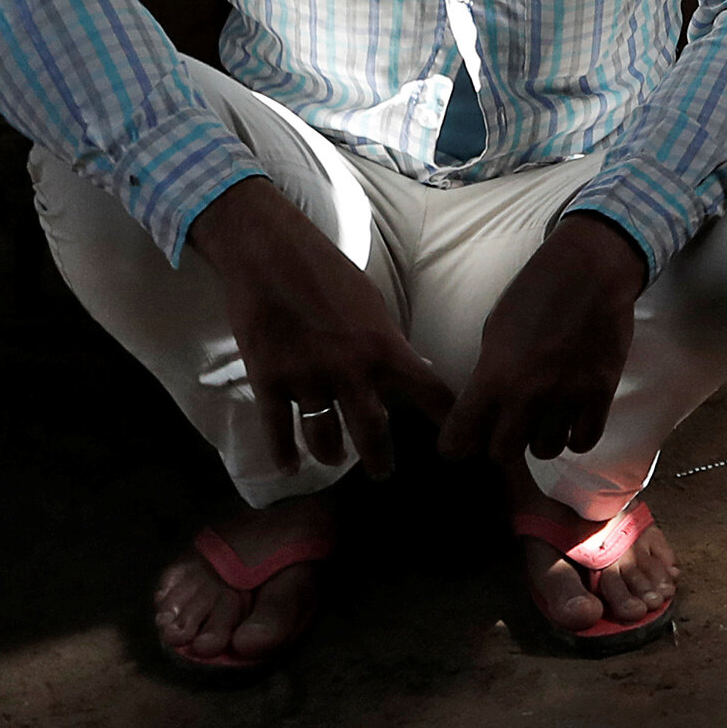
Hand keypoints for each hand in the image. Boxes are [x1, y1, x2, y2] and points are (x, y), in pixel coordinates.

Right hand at [188, 177, 452, 477]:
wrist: (270, 254)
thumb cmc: (326, 272)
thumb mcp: (371, 305)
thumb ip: (387, 344)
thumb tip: (410, 371)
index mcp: (383, 346)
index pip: (427, 391)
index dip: (444, 420)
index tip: (457, 443)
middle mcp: (350, 369)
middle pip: (373, 430)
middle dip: (380, 458)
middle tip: (383, 473)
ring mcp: (308, 378)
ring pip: (325, 436)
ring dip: (332, 454)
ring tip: (336, 460)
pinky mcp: (269, 380)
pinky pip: (278, 430)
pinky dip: (284, 453)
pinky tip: (290, 467)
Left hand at [444, 212, 650, 465]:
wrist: (589, 271)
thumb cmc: (535, 292)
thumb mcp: (494, 329)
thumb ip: (488, 374)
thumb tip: (484, 409)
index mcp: (493, 375)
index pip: (461, 436)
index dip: (455, 446)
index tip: (457, 446)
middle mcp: (528, 394)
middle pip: (504, 453)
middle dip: (499, 445)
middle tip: (505, 431)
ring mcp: (567, 396)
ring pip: (545, 451)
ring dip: (539, 440)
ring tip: (542, 421)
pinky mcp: (600, 393)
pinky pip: (583, 440)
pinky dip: (574, 437)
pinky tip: (570, 422)